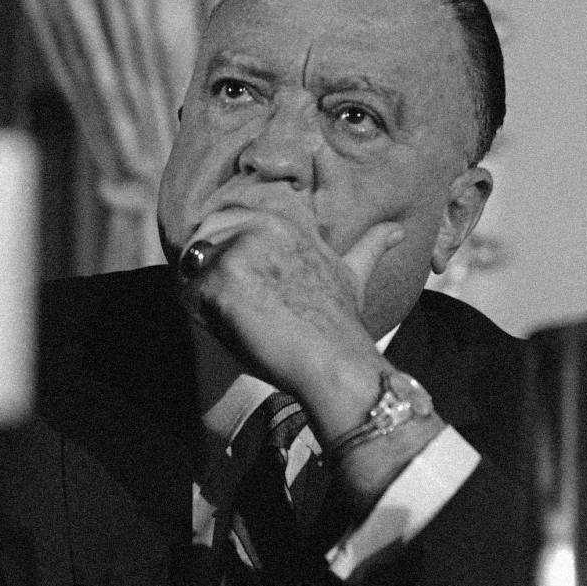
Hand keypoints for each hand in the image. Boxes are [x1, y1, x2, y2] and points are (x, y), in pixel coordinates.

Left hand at [178, 204, 443, 490]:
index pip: (224, 233)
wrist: (335, 363)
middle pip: (203, 251)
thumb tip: (399, 229)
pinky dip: (204, 320)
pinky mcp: (221, 276)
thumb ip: (371, 246)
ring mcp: (237, 248)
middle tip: (256, 315)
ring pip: (192, 274)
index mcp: (282, 222)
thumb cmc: (340, 327)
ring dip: (210, 303)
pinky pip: (187, 296)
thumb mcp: (353, 274)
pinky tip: (239, 331)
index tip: (259, 298)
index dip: (231, 271)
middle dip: (215, 285)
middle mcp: (259, 225)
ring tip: (249, 322)